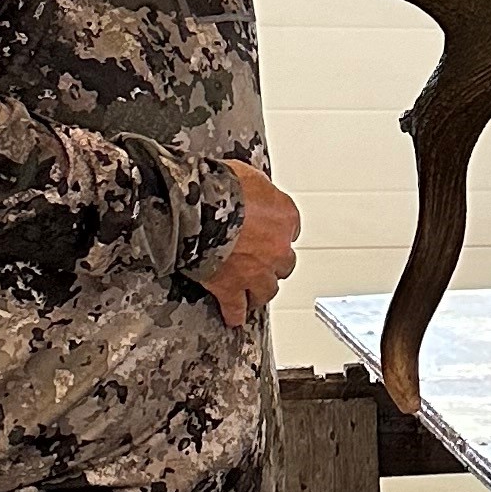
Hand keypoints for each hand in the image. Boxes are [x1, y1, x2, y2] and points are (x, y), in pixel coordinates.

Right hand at [191, 161, 300, 328]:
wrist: (199, 206)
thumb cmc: (221, 184)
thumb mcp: (247, 174)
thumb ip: (257, 189)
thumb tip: (251, 190)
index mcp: (285, 216)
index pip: (291, 229)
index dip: (278, 233)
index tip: (271, 235)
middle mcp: (278, 247)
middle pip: (284, 263)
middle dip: (273, 264)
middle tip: (262, 263)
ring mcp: (257, 271)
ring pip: (267, 289)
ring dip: (260, 290)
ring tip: (254, 293)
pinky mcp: (232, 287)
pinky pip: (236, 307)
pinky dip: (235, 313)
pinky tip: (235, 317)